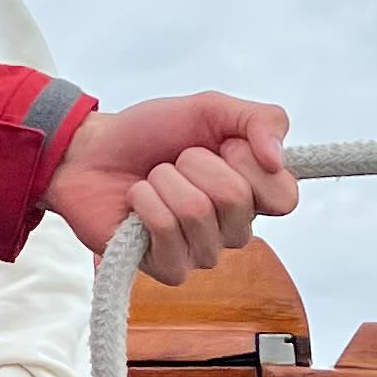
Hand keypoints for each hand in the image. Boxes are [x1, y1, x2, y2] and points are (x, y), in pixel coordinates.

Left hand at [47, 96, 296, 284]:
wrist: (92, 150)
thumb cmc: (151, 133)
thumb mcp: (211, 107)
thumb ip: (260, 119)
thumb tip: (277, 158)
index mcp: (254, 194)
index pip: (284, 197)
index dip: (250, 162)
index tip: (223, 144)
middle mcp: (235, 229)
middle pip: (236, 200)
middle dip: (194, 163)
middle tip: (175, 159)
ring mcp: (203, 253)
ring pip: (196, 213)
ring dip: (164, 181)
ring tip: (152, 179)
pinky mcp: (169, 269)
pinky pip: (165, 232)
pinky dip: (144, 202)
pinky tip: (136, 203)